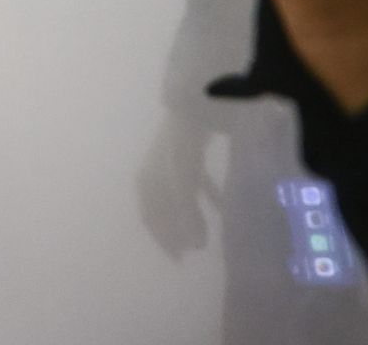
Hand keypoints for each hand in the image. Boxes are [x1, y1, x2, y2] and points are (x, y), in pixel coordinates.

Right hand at [136, 111, 217, 258]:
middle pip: (164, 210)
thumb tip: (195, 247)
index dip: (163, 239)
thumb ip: (188, 216)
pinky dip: (207, 198)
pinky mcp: (189, 154)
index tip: (178, 258)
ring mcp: (171, 163)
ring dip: (192, 217)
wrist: (194, 108)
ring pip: (180, 199)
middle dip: (178, 231)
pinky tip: (222, 208)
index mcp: (146, 182)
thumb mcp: (183, 185)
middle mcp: (154, 173)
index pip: (150, 218)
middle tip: (192, 250)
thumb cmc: (182, 149)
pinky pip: (197, 183)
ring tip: (206, 235)